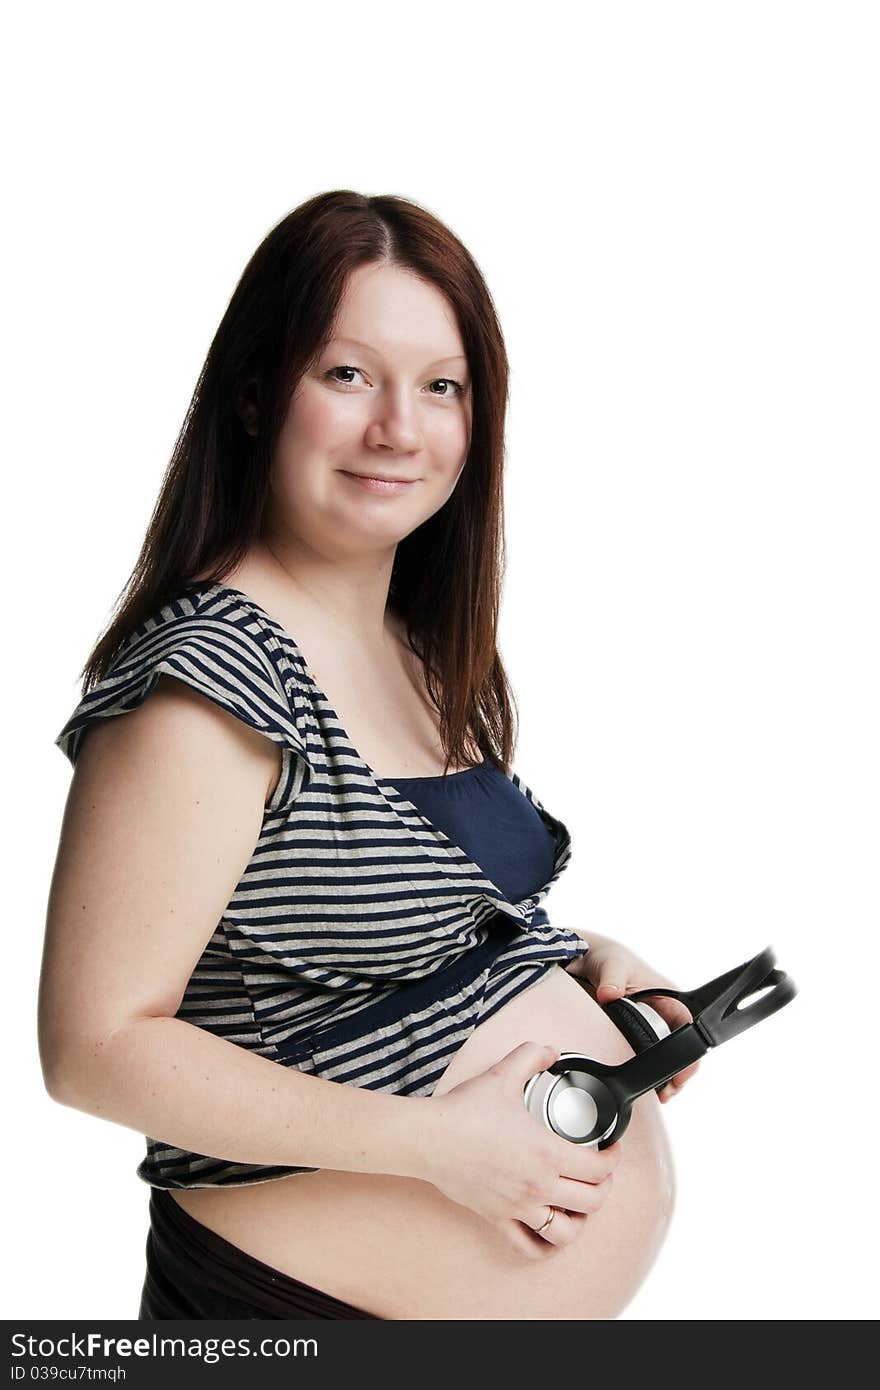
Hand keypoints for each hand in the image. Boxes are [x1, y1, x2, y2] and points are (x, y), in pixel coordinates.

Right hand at [420, 1041, 622, 1257]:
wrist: (430, 1138)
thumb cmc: (464, 1111)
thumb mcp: (504, 1074)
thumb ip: (531, 1057)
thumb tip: (548, 1051)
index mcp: (547, 1153)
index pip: (598, 1168)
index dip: (613, 1159)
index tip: (610, 1149)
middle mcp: (538, 1185)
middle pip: (591, 1201)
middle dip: (603, 1187)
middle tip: (599, 1174)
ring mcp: (518, 1206)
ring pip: (565, 1232)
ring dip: (579, 1220)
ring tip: (578, 1204)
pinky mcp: (497, 1217)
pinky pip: (528, 1245)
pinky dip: (543, 1244)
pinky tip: (546, 1228)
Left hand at [564, 933, 700, 1101]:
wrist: (584, 962)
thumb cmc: (606, 958)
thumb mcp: (611, 965)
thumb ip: (612, 979)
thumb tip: (609, 994)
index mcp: (668, 996)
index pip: (688, 1027)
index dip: (689, 1054)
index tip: (679, 1075)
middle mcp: (663, 1013)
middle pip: (682, 1049)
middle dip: (678, 1072)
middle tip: (667, 1092)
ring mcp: (650, 1026)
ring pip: (666, 1057)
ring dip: (665, 1076)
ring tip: (658, 1095)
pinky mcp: (635, 1036)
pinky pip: (646, 1058)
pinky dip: (647, 1072)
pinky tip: (642, 1085)